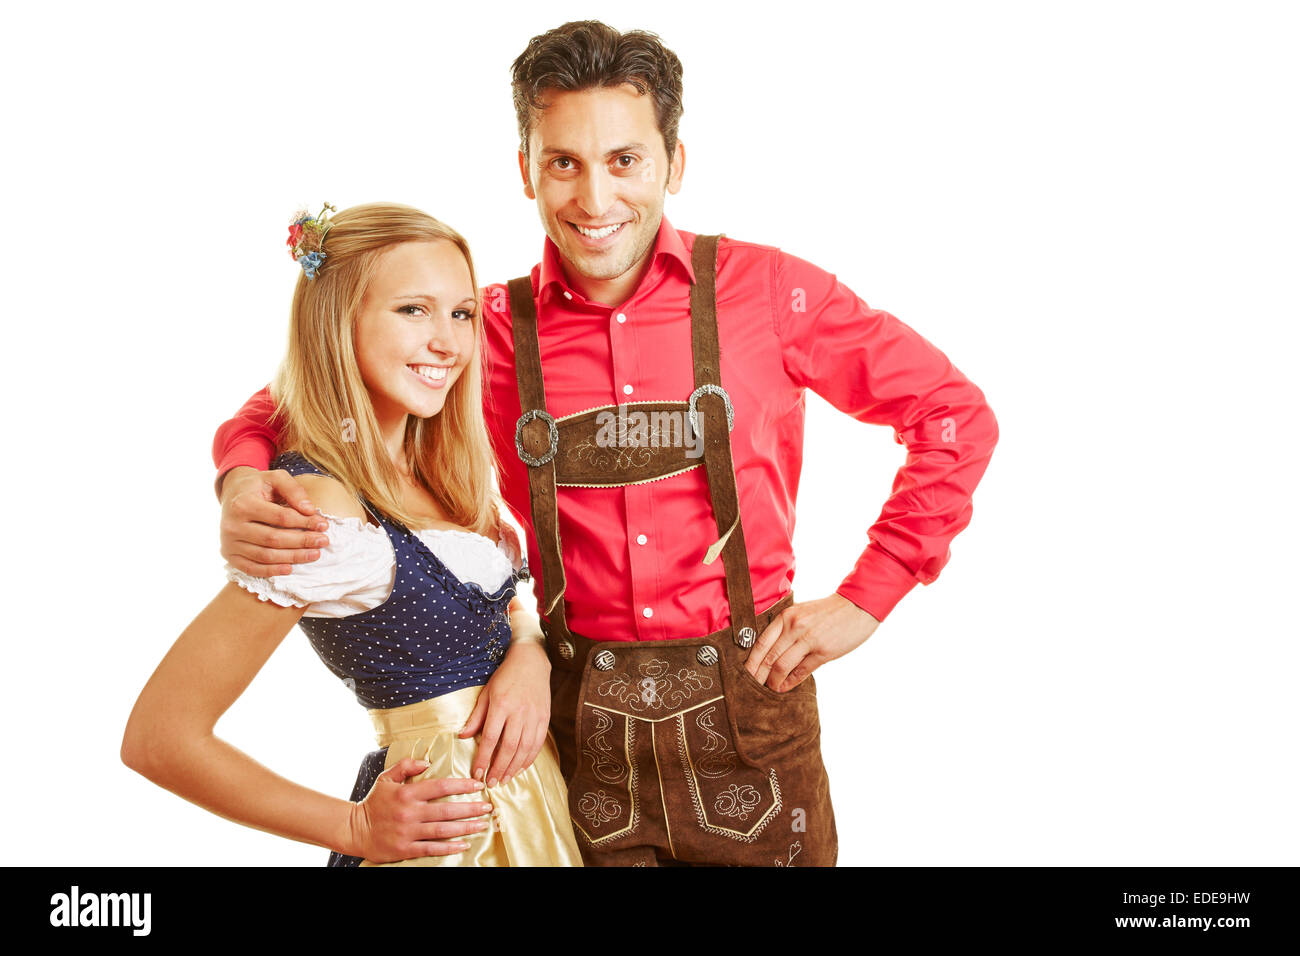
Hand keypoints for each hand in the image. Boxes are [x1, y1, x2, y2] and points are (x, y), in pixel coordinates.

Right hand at [220, 466, 329, 575]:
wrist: (232, 493)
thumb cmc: (258, 486)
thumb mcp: (275, 478)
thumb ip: (294, 490)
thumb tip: (310, 510)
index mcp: (243, 503)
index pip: (280, 517)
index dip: (304, 522)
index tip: (323, 525)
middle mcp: (232, 525)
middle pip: (273, 539)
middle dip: (302, 541)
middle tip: (323, 541)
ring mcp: (228, 542)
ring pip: (265, 556)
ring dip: (292, 557)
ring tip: (314, 554)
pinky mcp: (229, 555)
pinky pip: (251, 568)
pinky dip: (271, 571)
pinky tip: (290, 568)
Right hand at [346, 758, 492, 862]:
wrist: (354, 830)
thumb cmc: (373, 803)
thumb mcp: (386, 778)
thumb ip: (406, 766)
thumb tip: (427, 761)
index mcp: (407, 793)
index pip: (440, 786)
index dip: (462, 785)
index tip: (478, 785)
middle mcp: (409, 812)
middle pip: (447, 809)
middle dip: (471, 808)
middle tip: (488, 807)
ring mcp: (408, 832)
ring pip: (443, 830)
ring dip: (466, 827)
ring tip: (482, 824)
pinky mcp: (405, 849)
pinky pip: (432, 848)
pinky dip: (450, 847)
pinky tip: (464, 844)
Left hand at [459, 641, 550, 786]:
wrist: (531, 662)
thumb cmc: (505, 677)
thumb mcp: (486, 693)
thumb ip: (476, 716)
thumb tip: (463, 737)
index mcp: (501, 705)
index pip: (490, 738)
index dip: (483, 758)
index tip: (477, 772)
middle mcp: (519, 712)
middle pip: (508, 747)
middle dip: (498, 768)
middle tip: (491, 783)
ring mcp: (534, 716)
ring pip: (524, 748)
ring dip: (514, 767)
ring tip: (504, 780)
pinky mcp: (545, 718)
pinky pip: (538, 743)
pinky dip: (529, 758)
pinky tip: (520, 768)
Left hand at [746, 594, 880, 692]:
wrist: (857, 606)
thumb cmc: (828, 611)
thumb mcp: (802, 613)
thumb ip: (786, 628)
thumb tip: (770, 652)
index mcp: (786, 616)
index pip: (761, 642)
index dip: (751, 661)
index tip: (743, 673)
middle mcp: (795, 627)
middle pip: (769, 656)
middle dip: (757, 675)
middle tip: (750, 687)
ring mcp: (809, 639)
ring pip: (782, 666)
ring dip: (773, 681)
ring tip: (769, 689)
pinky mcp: (823, 651)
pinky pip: (802, 671)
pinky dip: (791, 682)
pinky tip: (785, 687)